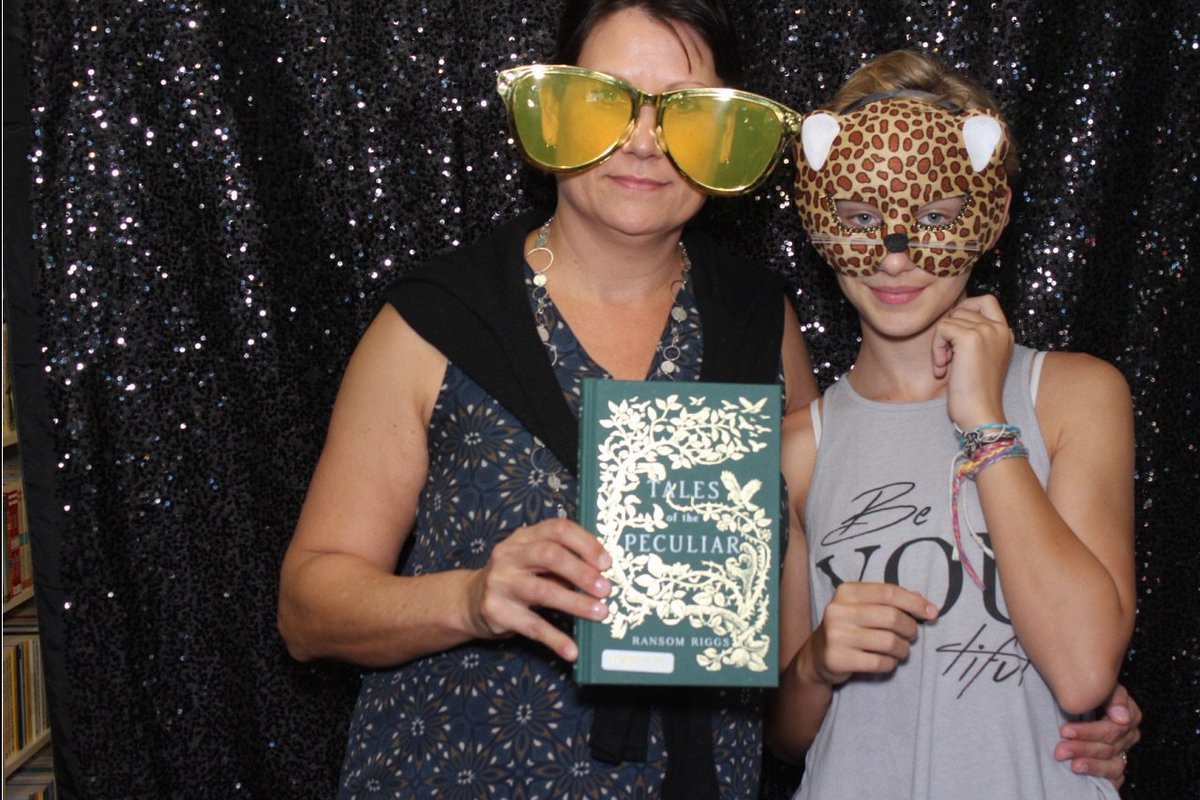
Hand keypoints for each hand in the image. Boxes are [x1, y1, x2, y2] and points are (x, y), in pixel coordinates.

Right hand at [466, 518, 611, 661]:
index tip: (607, 562)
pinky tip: (572, 650)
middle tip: (606, 589)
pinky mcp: (497, 612)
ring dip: (576, 603)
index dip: (585, 543)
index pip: (558, 529)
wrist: (470, 601)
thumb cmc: (515, 578)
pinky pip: (532, 627)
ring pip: (543, 591)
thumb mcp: (532, 561)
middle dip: (582, 572)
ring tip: (600, 613)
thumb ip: (561, 562)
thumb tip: (602, 575)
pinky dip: (555, 639)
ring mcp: (500, 583)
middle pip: (550, 555)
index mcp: (523, 537)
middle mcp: (509, 556)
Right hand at [806, 582, 938, 685]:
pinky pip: (879, 663)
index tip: (932, 612)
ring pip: (889, 642)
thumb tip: (922, 600)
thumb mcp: (863, 607)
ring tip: (900, 650)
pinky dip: (890, 664)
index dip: (915, 602)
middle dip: (910, 628)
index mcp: (846, 592)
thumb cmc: (849, 627)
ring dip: (903, 649)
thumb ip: (889, 601)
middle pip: (892, 617)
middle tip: (911, 635)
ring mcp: (836, 635)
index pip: (888, 592)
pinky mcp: (837, 659)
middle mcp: (838, 610)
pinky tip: (887, 661)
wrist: (818, 655)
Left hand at [931, 294, 1013, 429]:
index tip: (954, 337)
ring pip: (950, 319)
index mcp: (1005, 333)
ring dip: (941, 343)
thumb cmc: (974, 393)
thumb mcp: (977, 358)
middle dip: (949, 331)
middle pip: (963, 308)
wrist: (980, 413)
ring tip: (946, 366)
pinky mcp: (971, 338)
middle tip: (949, 356)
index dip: (964, 311)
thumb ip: (972, 336)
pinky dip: (936, 348)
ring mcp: (987, 331)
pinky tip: (942, 369)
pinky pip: (942, 328)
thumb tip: (949, 318)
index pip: (985, 301)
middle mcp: (999, 329)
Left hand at [1054, 683, 1141, 788]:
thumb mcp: (1103, 686)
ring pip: (1113, 766)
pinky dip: (1102, 780)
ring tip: (1073, 766)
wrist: (1083, 695)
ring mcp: (1123, 752)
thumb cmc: (1090, 690)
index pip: (1113, 730)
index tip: (1064, 731)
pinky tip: (1086, 780)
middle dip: (1083, 749)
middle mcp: (1128, 736)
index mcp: (1129, 716)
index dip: (1088, 732)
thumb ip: (1114, 696)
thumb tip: (1122, 717)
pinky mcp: (1115, 765)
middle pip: (1109, 748)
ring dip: (1092, 766)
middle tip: (1061, 750)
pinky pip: (1114, 778)